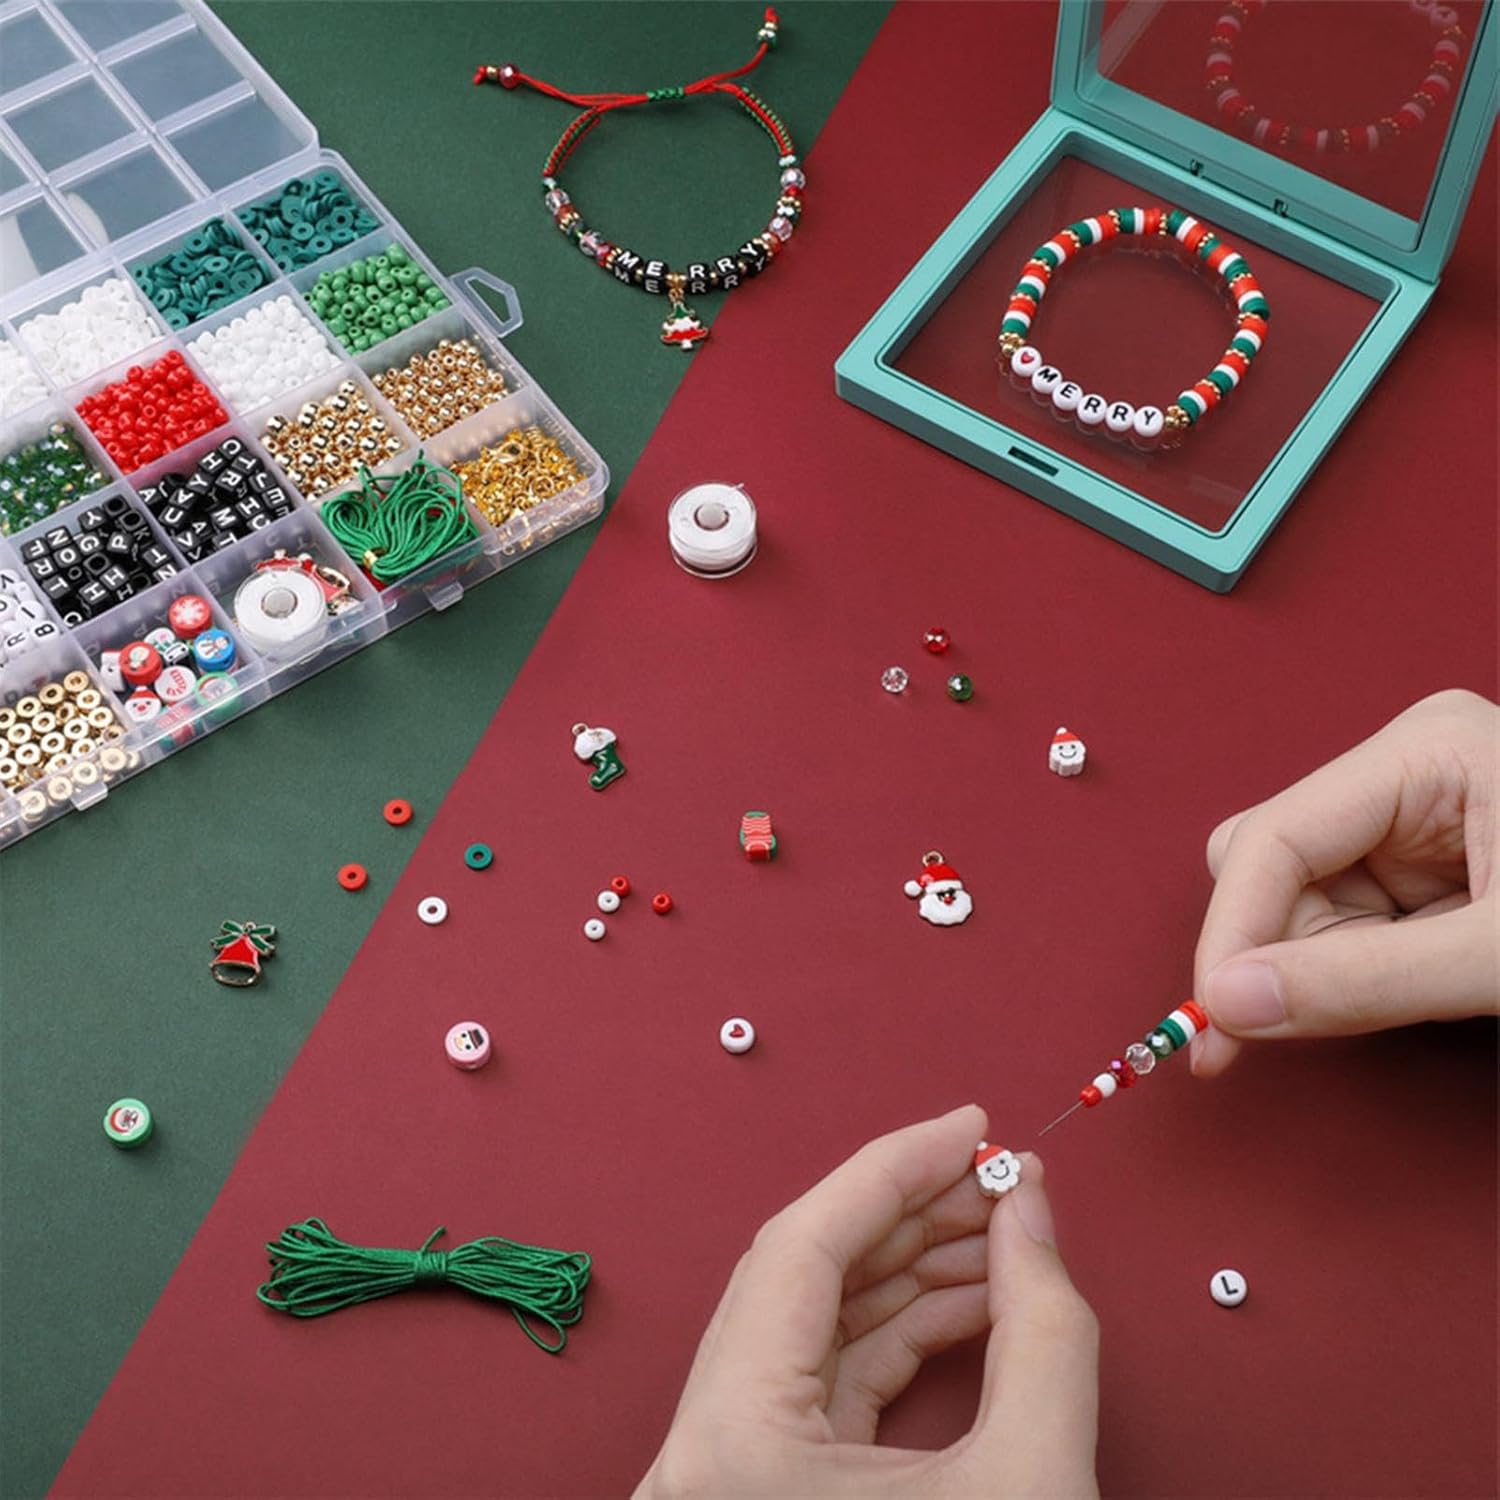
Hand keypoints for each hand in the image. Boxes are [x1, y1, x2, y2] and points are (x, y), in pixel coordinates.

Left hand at [635, 1104, 1097, 1498]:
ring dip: (913, 1271)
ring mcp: (729, 1472)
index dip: (892, 1166)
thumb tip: (1033, 1208)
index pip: (800, 1244)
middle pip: (804, 1277)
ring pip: (816, 1326)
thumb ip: (1046, 1332)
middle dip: (911, 1215)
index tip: (970, 1123)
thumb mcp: (1030, 1486)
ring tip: (1005, 1236)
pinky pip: (828, 1382)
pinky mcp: (765, 1488)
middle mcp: (705, 1449)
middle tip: (1001, 1177)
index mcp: (731, 1443)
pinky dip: (902, 1335)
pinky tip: (977, 1305)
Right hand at [1192, 689, 1498, 1076]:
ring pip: (1297, 898)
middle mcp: (1404, 772)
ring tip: (1404, 999)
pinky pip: (1341, 921)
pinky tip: (1406, 988)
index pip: (1275, 838)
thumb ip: (1362, 983)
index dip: (1231, 932)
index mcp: (1424, 752)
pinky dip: (1351, 971)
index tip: (1210, 1025)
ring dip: (1317, 967)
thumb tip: (1228, 1006)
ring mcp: (1412, 817)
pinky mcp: (1426, 866)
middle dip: (1275, 950)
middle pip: (1273, 863)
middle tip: (1271, 1038)